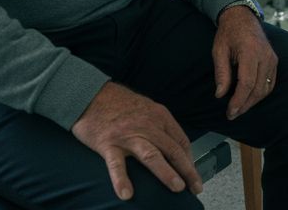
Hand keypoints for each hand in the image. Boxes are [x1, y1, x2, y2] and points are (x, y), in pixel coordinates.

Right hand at [70, 82, 202, 199]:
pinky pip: (116, 164)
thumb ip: (160, 126)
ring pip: (152, 156)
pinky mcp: (108, 144)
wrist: (91, 94)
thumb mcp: (147, 108)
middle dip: (187, 170)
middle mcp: (147, 126)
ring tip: (177, 187)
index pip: (181, 141)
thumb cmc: (120, 104)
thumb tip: (173, 146)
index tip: (193, 173)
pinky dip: (121, 180)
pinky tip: (126, 194)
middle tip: (196, 188)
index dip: (190, 159)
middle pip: (172, 150)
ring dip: (166, 172)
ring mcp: (128, 136)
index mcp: (160, 116)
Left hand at [212, 5, 278, 118]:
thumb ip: (221, 73)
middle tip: (232, 114)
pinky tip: (250, 98)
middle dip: (245, 104)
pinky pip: (270, 82)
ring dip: (253, 101)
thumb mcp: (219, 51)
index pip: (247, 83)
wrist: (242, 17)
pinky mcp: (274, 60)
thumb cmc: (228, 33)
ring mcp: (272, 58)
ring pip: (266, 88)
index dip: (239, 100)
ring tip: (240, 108)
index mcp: (250, 52)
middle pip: (258, 88)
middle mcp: (265, 56)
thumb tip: (220, 95)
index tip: (230, 112)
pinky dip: (261, 93)